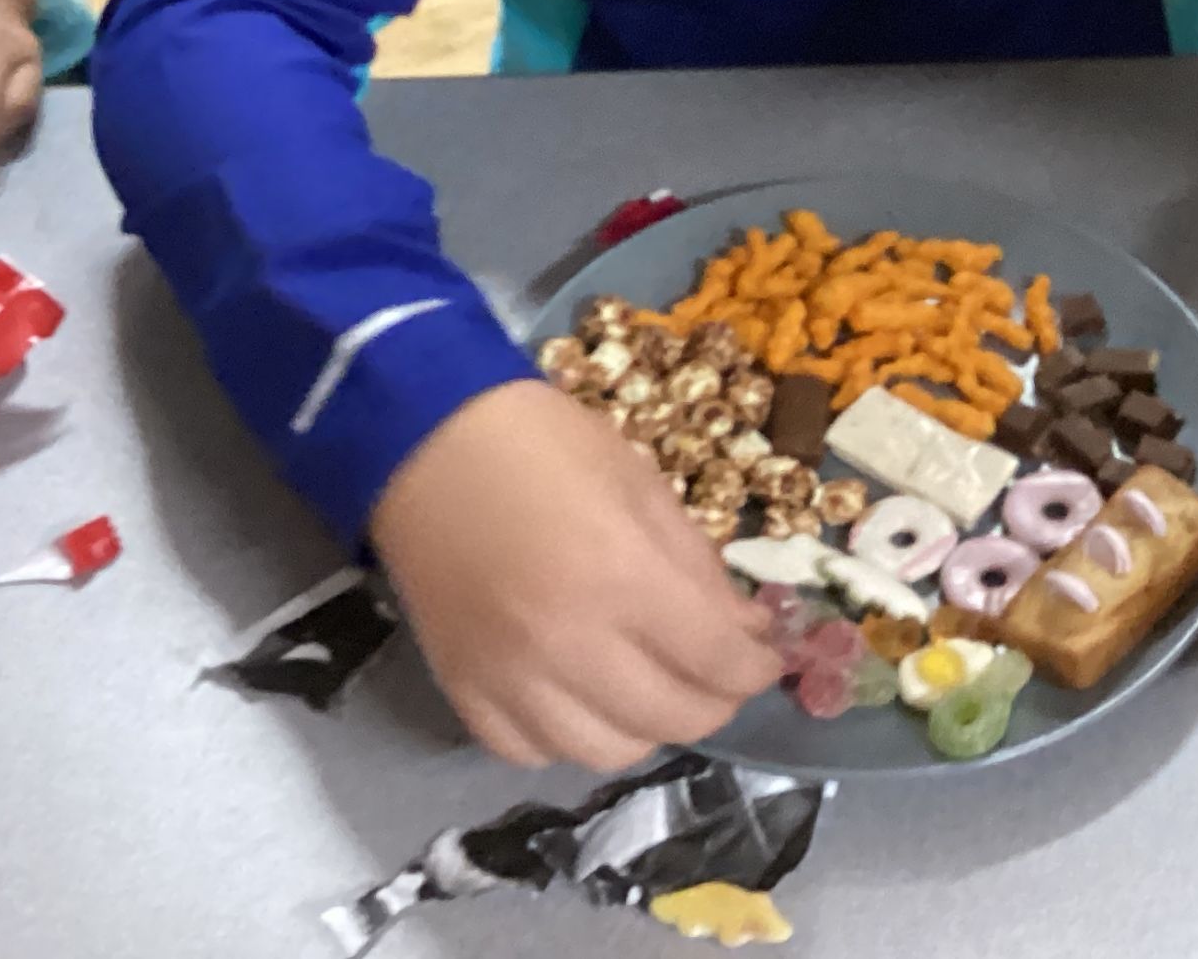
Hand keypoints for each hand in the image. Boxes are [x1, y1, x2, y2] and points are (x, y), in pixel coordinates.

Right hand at [373, 381, 784, 768]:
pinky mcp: (462, 691)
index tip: (770, 658)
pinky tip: (583, 699)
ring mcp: (509, 678)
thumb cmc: (547, 447)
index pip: (717, 661)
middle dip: (716, 703)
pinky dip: (569, 737)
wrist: (427, 443)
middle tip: (722, 674)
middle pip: (670, 720)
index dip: (758, 668)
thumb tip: (747, 630)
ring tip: (655, 688)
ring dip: (646, 728)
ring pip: (604, 753)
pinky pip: (531, 752)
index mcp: (624, 577)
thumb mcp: (644, 486)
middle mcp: (568, 644)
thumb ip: (700, 567)